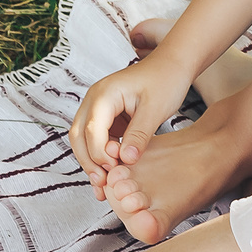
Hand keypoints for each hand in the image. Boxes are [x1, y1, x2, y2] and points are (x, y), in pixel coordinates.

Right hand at [69, 57, 193, 192]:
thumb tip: (125, 161)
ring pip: (83, 140)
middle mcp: (94, 99)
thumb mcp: (155, 109)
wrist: (172, 65)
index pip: (91, 130)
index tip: (115, 169)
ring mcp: (97, 108)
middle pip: (79, 136)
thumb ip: (139, 135)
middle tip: (103, 185)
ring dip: (91, 162)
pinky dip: (100, 156)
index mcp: (104, 94)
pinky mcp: (105, 117)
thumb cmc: (166, 80)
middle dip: (89, 162)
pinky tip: (110, 174)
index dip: (100, 153)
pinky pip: (95, 139)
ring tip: (103, 187)